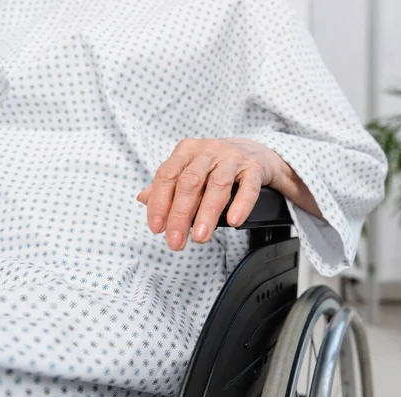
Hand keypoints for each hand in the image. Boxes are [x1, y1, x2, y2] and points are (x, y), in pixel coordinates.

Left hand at [136, 137, 320, 250]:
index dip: (159, 203)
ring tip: (200, 237)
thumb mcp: (191, 171)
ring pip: (218, 184)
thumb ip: (168, 185)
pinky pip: (249, 186)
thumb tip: (143, 199)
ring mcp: (233, 157)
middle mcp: (209, 150)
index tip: (157, 229)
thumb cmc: (217, 166)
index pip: (167, 175)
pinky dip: (241, 204)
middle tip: (176, 242)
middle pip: (190, 182)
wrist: (257, 153)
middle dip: (181, 214)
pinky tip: (234, 222)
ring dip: (207, 213)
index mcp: (187, 150)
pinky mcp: (254, 167)